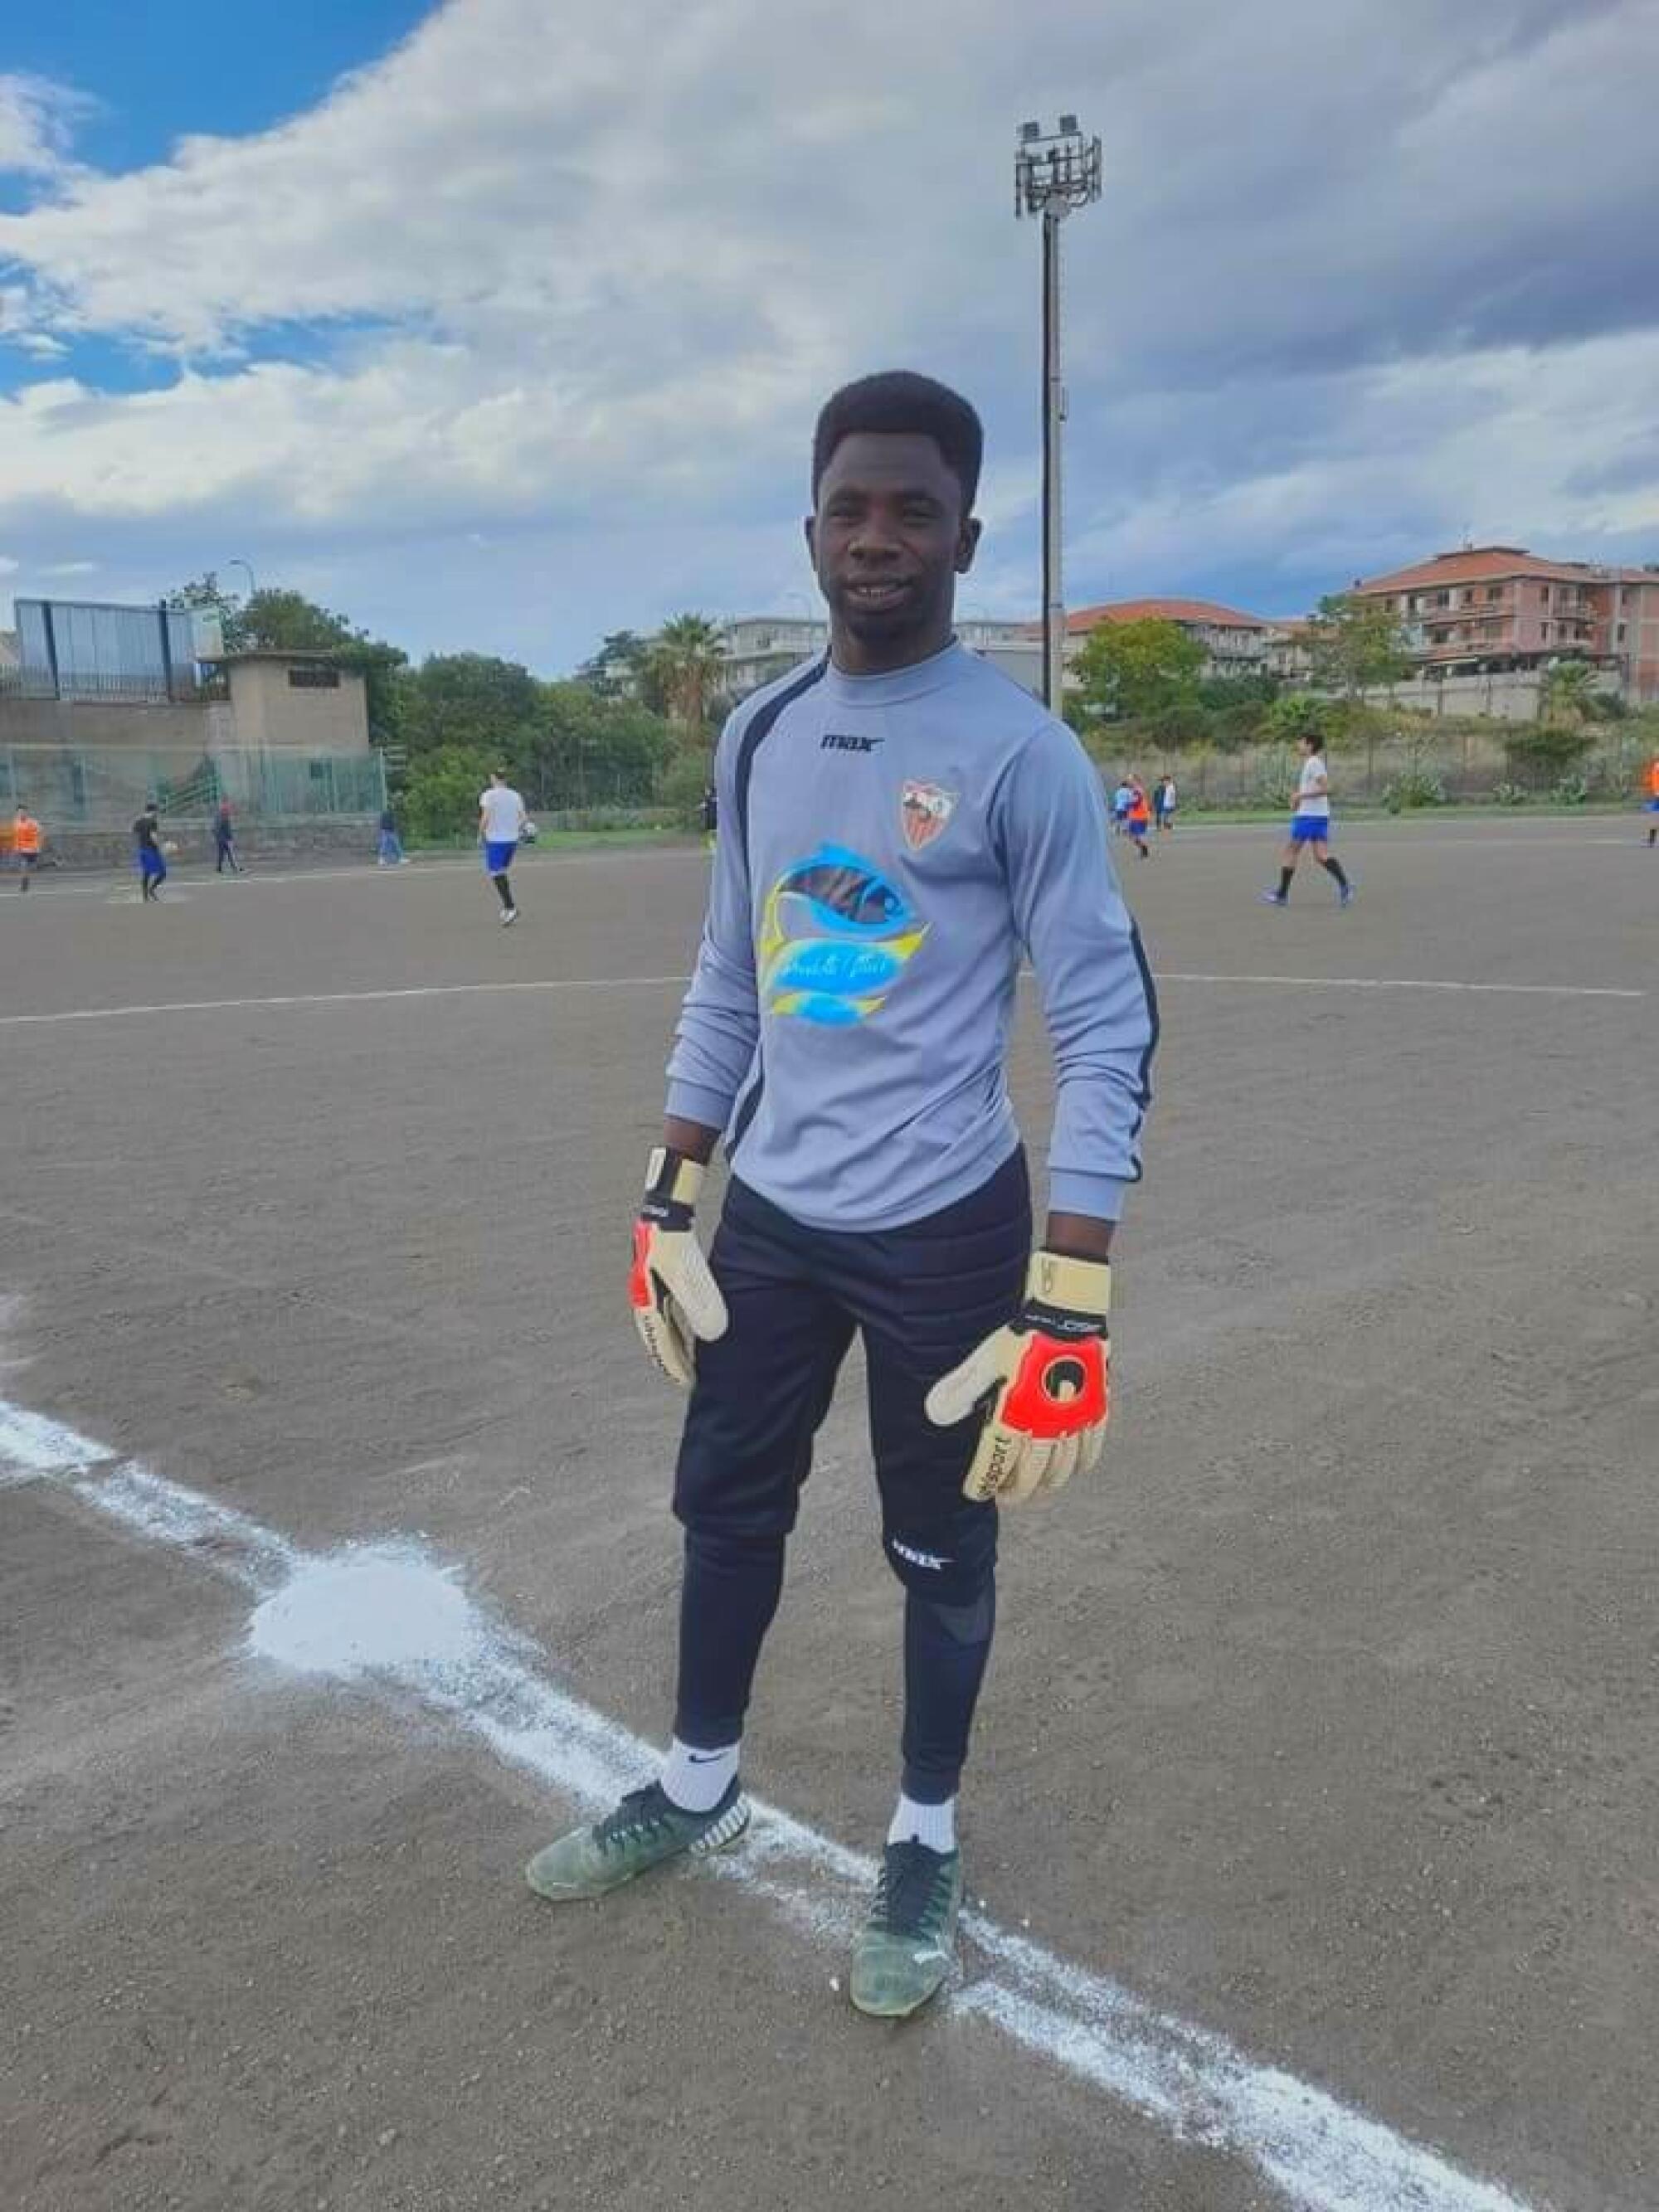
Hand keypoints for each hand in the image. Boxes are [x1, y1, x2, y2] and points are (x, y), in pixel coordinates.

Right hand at [629, 1148, 728, 1386]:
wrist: (665, 1206)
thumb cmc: (675, 1238)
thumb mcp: (691, 1273)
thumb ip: (701, 1303)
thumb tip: (713, 1335)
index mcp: (647, 1302)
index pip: (661, 1344)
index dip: (675, 1367)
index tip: (689, 1385)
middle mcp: (643, 1297)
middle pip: (656, 1338)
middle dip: (671, 1360)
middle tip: (687, 1378)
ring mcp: (646, 1286)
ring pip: (658, 1326)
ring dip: (671, 1344)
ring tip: (686, 1359)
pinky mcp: (654, 1276)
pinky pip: (662, 1312)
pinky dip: (673, 1326)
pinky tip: (686, 1326)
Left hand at [924, 1252, 1109, 1505]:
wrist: (1066, 1315)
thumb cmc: (1024, 1337)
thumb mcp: (983, 1361)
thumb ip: (960, 1391)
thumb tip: (934, 1415)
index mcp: (1015, 1418)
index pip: (995, 1465)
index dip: (983, 1484)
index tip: (976, 1491)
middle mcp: (1045, 1428)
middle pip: (1029, 1478)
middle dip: (1013, 1492)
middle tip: (1004, 1495)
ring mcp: (1073, 1423)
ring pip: (1060, 1471)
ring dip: (1045, 1485)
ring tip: (1034, 1488)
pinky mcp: (1095, 1413)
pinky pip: (1090, 1453)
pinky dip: (1078, 1467)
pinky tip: (1070, 1469)